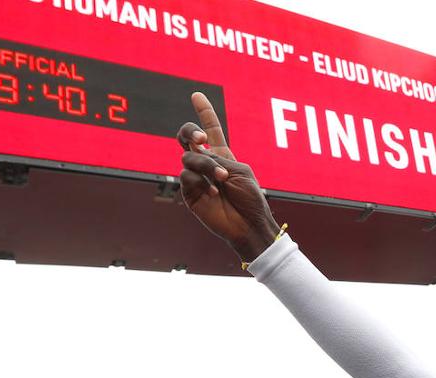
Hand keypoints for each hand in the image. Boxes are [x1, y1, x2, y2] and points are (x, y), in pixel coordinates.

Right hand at [177, 92, 280, 261]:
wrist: (248, 224)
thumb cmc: (250, 198)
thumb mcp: (239, 170)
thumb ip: (218, 158)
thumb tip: (195, 154)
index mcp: (222, 155)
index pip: (210, 130)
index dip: (204, 112)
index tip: (197, 95)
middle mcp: (206, 164)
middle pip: (187, 137)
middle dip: (190, 130)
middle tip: (201, 137)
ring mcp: (196, 178)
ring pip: (189, 157)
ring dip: (207, 166)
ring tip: (221, 179)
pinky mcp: (189, 193)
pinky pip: (186, 177)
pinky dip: (201, 182)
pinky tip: (214, 193)